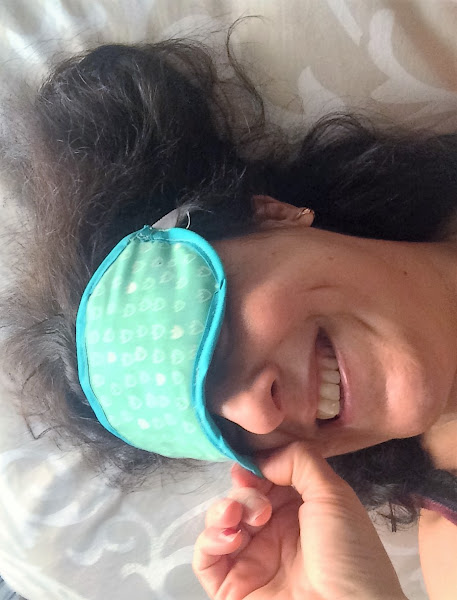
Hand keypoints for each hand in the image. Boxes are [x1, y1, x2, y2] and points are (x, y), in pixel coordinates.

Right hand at [193, 442, 407, 599]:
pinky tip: (231, 538)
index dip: (254, 468)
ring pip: (220, 523)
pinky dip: (210, 540)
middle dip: (243, 491)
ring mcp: (252, 560)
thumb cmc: (348, 554)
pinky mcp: (232, 587)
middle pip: (241, 497)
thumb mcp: (334, 496)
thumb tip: (263, 456)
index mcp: (300, 510)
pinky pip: (206, 558)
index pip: (265, 479)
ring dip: (223, 510)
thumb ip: (300, 461)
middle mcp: (274, 532)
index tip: (248, 462)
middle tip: (259, 504)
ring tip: (238, 518)